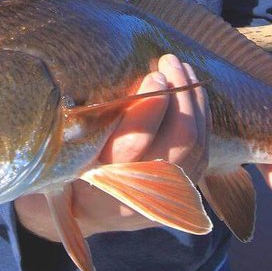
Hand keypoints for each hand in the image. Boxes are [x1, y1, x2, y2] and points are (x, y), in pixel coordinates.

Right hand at [15, 54, 208, 238]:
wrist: (89, 208)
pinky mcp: (182, 189)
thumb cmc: (73, 164)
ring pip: (196, 144)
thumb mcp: (68, 146)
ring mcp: (164, 193)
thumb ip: (85, 121)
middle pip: (178, 141)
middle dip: (180, 94)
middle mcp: (137, 191)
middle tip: (169, 61)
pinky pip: (203, 150)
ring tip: (184, 68)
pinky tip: (194, 92)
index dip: (150, 105)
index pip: (133, 143)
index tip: (155, 74)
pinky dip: (203, 117)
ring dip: (195, 100)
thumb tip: (112, 76)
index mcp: (102, 179)